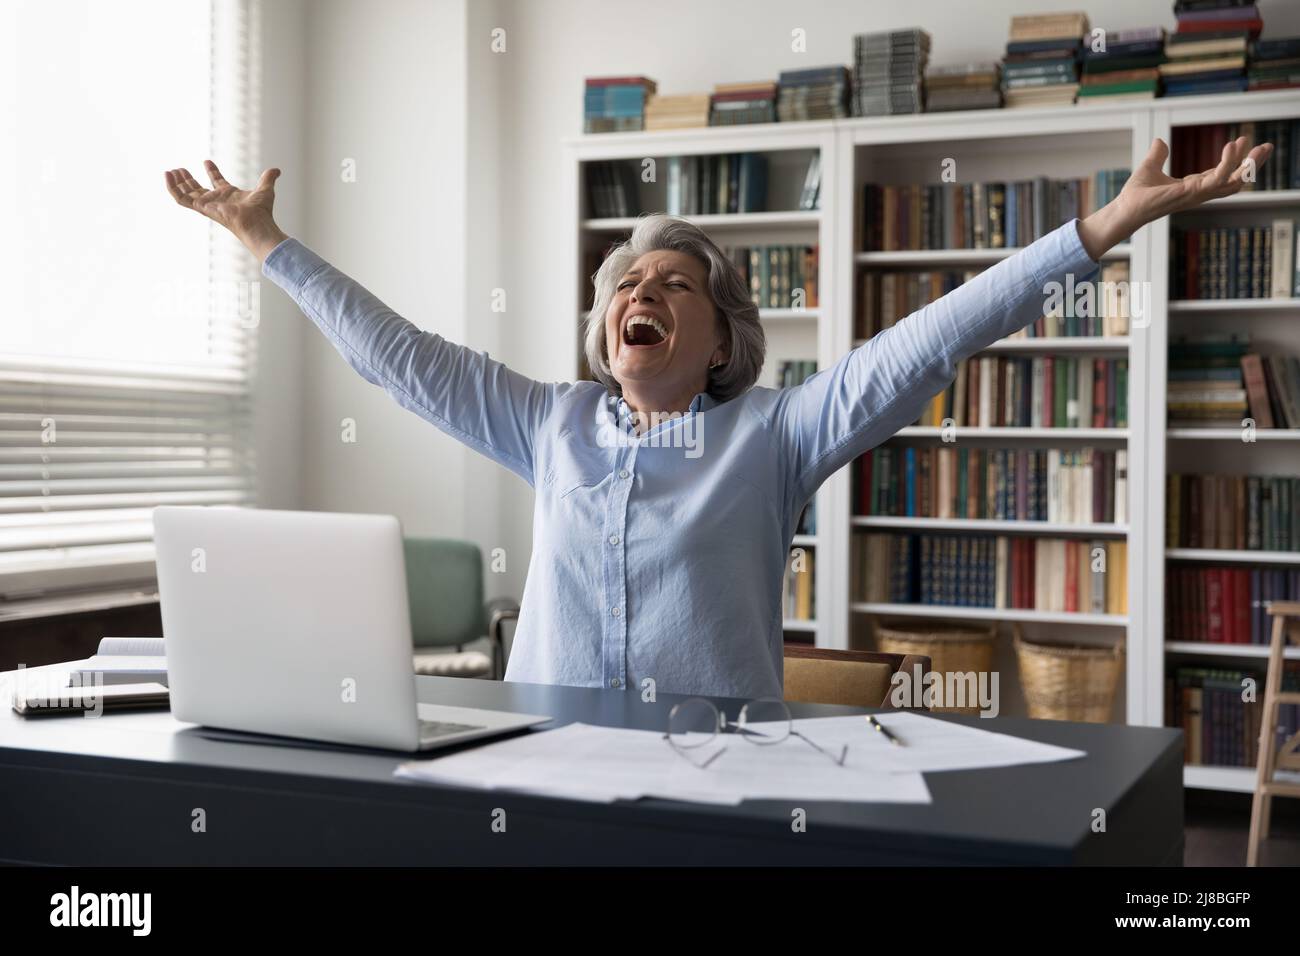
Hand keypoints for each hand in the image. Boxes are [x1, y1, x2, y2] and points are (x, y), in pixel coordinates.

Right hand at [165, 161, 287, 261]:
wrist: (257, 223)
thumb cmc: (261, 211)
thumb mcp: (265, 189)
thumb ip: (268, 178)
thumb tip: (277, 170)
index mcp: (229, 195)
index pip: (217, 182)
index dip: (212, 170)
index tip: (206, 161)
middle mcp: (217, 200)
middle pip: (198, 189)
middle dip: (188, 179)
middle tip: (179, 169)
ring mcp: (208, 205)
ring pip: (187, 194)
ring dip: (177, 183)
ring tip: (170, 171)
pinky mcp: (202, 208)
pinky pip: (182, 199)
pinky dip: (173, 188)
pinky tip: (168, 176)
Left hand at [1077, 136, 1272, 259]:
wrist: (1124, 208)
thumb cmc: (1137, 194)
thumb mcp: (1150, 167)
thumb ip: (1158, 155)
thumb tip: (1160, 141)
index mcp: (1194, 187)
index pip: (1223, 174)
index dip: (1235, 160)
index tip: (1243, 140)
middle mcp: (1200, 193)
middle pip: (1235, 181)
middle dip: (1253, 165)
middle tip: (1267, 147)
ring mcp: (1197, 195)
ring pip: (1233, 182)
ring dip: (1247, 165)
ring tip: (1257, 146)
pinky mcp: (1191, 194)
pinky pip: (1216, 179)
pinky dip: (1227, 164)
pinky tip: (1232, 146)